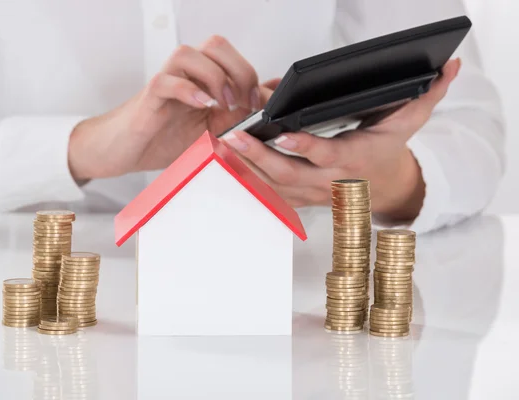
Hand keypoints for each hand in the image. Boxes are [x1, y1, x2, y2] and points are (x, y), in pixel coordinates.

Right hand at [68, 35, 261, 180]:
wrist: (125, 150)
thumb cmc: (164, 137)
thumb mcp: (212, 129)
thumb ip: (241, 112)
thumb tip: (271, 95)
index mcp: (202, 78)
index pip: (232, 56)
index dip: (251, 74)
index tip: (259, 103)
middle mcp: (185, 75)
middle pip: (215, 45)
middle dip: (238, 71)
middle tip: (242, 102)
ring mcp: (166, 83)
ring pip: (189, 54)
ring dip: (213, 76)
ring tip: (221, 104)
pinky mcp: (149, 98)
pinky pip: (166, 81)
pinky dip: (187, 90)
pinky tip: (201, 105)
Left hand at [221, 59, 461, 221]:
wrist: (384, 188)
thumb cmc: (389, 150)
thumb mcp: (410, 122)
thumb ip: (428, 95)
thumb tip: (448, 67)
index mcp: (353, 161)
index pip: (325, 155)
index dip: (303, 147)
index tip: (280, 134)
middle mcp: (329, 182)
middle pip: (288, 174)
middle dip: (258, 156)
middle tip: (233, 136)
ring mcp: (311, 194)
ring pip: (274, 185)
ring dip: (246, 167)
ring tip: (221, 145)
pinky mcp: (299, 198)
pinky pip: (269, 192)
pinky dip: (249, 177)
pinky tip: (227, 161)